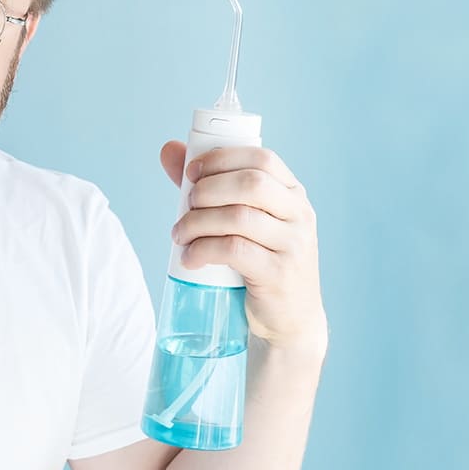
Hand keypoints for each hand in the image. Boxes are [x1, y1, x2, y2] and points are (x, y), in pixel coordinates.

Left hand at [161, 142, 326, 354]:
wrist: (287, 319)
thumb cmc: (257, 262)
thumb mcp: (240, 221)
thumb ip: (208, 185)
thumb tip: (169, 149)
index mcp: (292, 194)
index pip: (262, 159)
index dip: (222, 159)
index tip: (191, 172)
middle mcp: (299, 214)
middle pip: (251, 184)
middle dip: (208, 189)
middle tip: (185, 205)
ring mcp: (294, 244)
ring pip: (239, 217)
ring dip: (198, 222)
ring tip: (179, 235)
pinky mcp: (280, 274)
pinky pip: (236, 251)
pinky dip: (204, 250)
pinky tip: (189, 258)